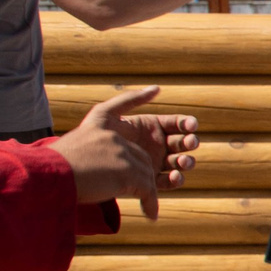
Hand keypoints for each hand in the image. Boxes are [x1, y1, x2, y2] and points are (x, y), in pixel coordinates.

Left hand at [55, 86, 197, 217]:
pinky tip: (175, 176)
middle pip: (181, 143)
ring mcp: (154, 164)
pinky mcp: (149, 183)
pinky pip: (167, 181)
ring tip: (182, 162)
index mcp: (150, 128)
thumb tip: (158, 88)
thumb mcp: (107, 114)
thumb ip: (131, 99)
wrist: (79, 166)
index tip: (191, 125)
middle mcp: (155, 146)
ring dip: (185, 161)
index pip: (176, 124)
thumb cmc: (92, 137)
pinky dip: (175, 180)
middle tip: (190, 143)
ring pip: (178, 162)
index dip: (186, 124)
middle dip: (189, 142)